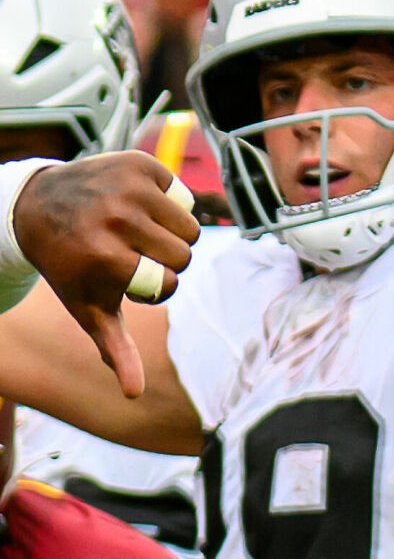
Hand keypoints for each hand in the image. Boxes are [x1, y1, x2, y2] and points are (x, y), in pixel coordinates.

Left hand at [13, 151, 199, 397]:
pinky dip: (170, 203)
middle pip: (184, 254)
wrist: (38, 207)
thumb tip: (133, 395)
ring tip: (140, 230)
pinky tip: (139, 204)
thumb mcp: (88, 309)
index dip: (151, 285)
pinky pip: (184, 195)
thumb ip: (115, 350)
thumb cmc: (70, 265)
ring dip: (172, 233)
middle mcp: (117, 219)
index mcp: (106, 259)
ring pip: (191, 225)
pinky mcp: (139, 164)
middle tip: (133, 251)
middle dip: (166, 259)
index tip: (122, 275)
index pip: (168, 283)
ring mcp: (128, 187)